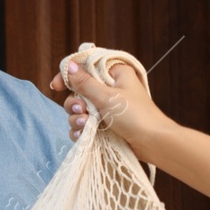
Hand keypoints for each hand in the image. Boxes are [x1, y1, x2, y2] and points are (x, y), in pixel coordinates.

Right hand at [48, 59, 173, 158]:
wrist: (153, 143)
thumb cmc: (135, 116)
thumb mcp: (107, 97)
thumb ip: (85, 83)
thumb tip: (69, 66)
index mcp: (114, 74)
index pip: (85, 67)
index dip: (69, 75)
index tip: (56, 86)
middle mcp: (110, 88)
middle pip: (79, 90)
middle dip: (75, 103)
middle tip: (81, 110)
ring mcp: (107, 108)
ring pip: (79, 109)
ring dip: (77, 118)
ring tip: (86, 125)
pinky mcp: (105, 125)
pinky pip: (84, 124)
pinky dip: (81, 130)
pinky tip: (83, 136)